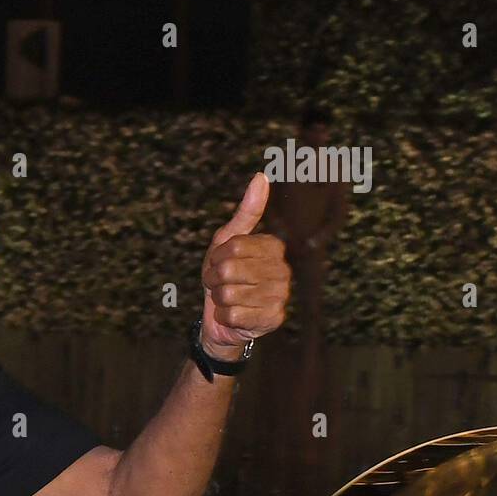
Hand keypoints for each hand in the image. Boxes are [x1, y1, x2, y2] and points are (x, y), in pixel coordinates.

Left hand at [199, 172, 290, 356]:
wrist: (222, 317)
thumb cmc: (223, 275)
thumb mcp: (227, 241)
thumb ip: (246, 211)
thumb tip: (262, 176)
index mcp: (273, 247)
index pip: (232, 246)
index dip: (216, 257)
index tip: (219, 262)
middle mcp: (283, 270)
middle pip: (228, 269)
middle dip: (213, 278)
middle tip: (220, 283)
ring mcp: (280, 296)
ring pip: (229, 293)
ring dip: (219, 298)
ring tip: (228, 299)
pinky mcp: (273, 319)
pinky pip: (233, 315)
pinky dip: (225, 316)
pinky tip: (234, 316)